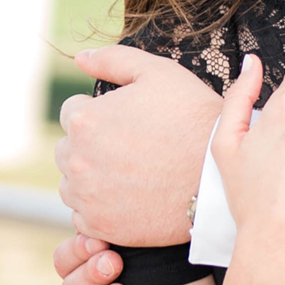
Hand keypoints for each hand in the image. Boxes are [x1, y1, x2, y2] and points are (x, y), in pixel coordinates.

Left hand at [57, 47, 222, 244]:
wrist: (218, 177)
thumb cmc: (193, 118)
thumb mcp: (158, 73)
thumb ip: (112, 59)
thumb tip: (80, 58)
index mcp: (84, 120)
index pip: (70, 112)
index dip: (98, 113)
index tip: (126, 122)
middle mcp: (76, 160)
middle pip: (67, 148)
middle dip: (91, 145)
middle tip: (131, 148)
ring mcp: (86, 197)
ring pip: (72, 183)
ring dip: (91, 177)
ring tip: (130, 173)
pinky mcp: (100, 226)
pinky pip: (82, 216)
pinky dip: (99, 208)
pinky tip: (129, 197)